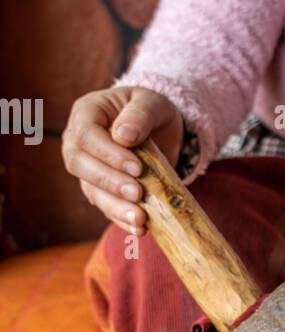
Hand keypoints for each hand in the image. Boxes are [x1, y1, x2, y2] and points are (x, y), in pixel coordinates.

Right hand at [62, 86, 183, 236]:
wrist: (160, 129)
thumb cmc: (152, 110)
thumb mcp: (153, 103)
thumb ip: (140, 115)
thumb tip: (123, 136)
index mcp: (87, 113)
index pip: (86, 136)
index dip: (109, 154)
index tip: (137, 168)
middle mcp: (78, 142)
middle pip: (81, 166)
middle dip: (110, 182)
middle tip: (138, 193)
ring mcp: (87, 169)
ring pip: (91, 191)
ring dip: (115, 207)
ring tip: (140, 218)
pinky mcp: (100, 190)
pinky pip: (105, 207)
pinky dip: (122, 219)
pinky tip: (140, 228)